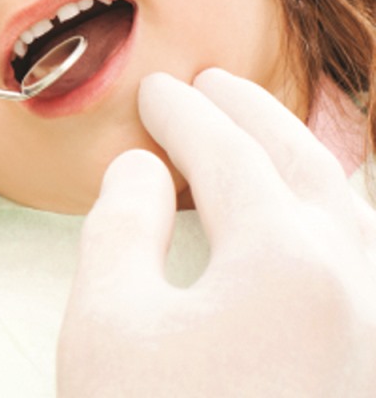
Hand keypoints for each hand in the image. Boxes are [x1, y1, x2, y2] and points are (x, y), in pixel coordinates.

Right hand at [58, 69, 375, 397]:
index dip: (185, 115)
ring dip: (297, 165)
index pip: (232, 156)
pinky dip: (320, 220)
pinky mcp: (365, 374)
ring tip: (253, 142)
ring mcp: (373, 338)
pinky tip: (287, 227)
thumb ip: (122, 225)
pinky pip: (357, 265)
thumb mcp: (106, 322)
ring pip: (347, 217)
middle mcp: (354, 291)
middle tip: (211, 85)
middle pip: (309, 171)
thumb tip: (142, 168)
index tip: (155, 92)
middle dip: (257, 118)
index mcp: (286, 264)